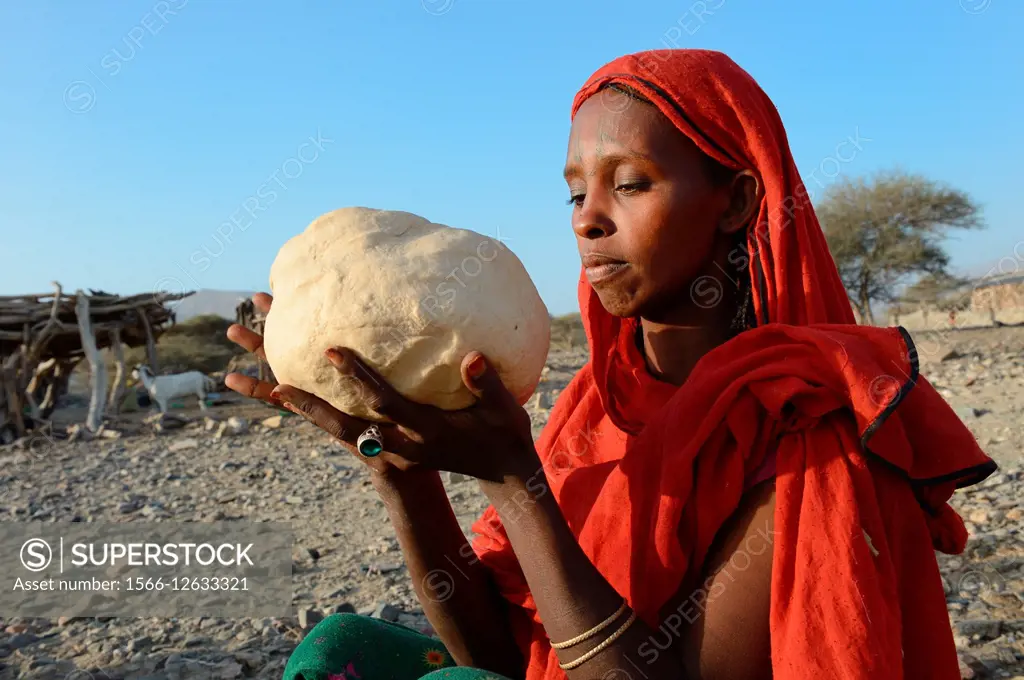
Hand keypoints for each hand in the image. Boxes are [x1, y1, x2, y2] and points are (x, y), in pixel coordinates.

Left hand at [225, 293, 538, 482]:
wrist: (501, 472)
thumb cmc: (503, 436)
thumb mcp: (503, 411)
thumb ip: (487, 384)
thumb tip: (474, 357)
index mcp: (425, 433)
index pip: (384, 403)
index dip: (358, 378)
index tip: (333, 351)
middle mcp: (401, 446)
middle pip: (344, 428)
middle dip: (311, 405)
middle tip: (278, 384)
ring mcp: (393, 451)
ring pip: (339, 433)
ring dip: (308, 413)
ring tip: (276, 389)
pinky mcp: (391, 450)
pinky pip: (348, 433)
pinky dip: (324, 417)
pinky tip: (306, 398)